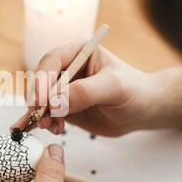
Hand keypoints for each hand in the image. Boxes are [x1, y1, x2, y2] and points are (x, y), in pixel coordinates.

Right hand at [13, 38, 181, 135]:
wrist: (143, 110)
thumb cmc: (134, 91)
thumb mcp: (114, 87)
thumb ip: (85, 92)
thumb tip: (54, 104)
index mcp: (78, 51)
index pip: (52, 61)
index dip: (42, 79)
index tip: (40, 100)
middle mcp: (66, 68)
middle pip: (40, 80)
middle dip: (37, 100)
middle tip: (39, 117)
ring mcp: (63, 89)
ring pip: (41, 100)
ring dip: (40, 114)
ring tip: (51, 127)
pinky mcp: (63, 107)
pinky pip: (47, 114)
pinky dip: (45, 123)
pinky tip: (55, 130)